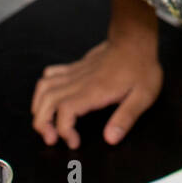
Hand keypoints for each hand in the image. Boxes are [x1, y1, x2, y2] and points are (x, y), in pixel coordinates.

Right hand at [30, 38, 162, 148]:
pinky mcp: (74, 67)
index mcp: (95, 90)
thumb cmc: (141, 68)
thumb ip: (126, 118)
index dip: (64, 130)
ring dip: (38, 108)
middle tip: (52, 139)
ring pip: (44, 87)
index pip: (65, 110)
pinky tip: (49, 100)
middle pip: (47, 101)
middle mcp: (80, 81)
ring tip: (46, 124)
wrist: (135, 40)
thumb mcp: (143, 96)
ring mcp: (74, 73)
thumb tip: (110, 139)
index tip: (74, 142)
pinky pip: (50, 75)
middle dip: (42, 123)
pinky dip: (43, 89)